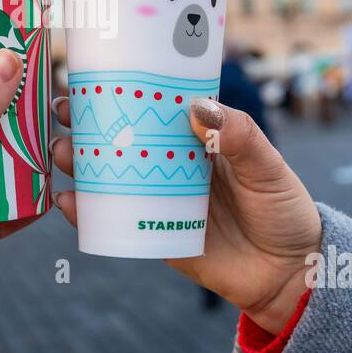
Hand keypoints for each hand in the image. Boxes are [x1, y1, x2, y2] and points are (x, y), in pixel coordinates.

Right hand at [51, 97, 321, 333]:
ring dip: (78, 163)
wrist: (291, 276)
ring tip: (60, 153)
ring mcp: (158, 200)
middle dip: (85, 124)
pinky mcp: (152, 235)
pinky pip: (112, 221)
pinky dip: (85, 212)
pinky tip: (66, 202)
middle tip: (61, 113)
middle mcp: (170, 165)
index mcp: (196, 139)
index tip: (88, 76)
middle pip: (120, 138)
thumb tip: (196, 107)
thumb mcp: (268, 167)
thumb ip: (239, 136)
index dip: (120, 90)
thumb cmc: (285, 211)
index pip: (152, 106)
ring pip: (108, 176)